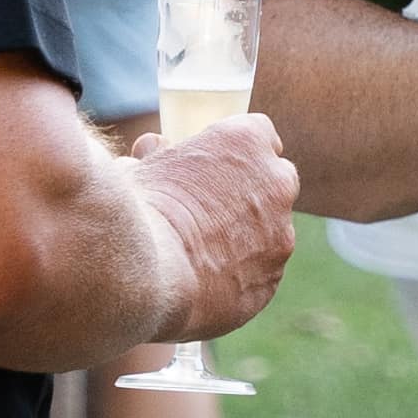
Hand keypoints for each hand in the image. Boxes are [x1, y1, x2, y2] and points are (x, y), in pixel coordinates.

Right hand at [136, 110, 297, 340]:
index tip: (214, 168)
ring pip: (271, 232)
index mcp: (246, 141)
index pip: (258, 133)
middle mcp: (276, 181)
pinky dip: (240, 277)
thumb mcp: (139, 168)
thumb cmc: (136, 211)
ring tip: (200, 255)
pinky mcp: (272, 280)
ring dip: (247, 237)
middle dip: (251, 192)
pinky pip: (260, 274)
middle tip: (212, 210)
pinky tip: (205, 284)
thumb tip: (152, 147)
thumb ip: (156, 154)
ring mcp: (281, 233)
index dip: (234, 153)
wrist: (145, 273)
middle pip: (274, 180)